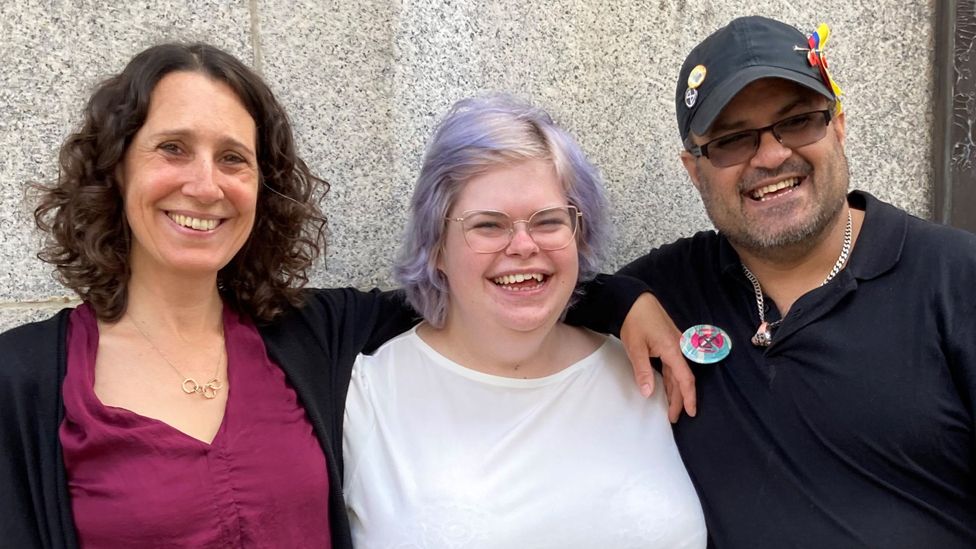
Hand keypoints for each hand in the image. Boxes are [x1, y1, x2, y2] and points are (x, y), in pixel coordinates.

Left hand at [620, 293, 696, 421]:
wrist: (635, 299)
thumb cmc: (635, 321)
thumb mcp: (635, 347)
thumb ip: (643, 370)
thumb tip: (648, 393)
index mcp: (672, 349)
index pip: (685, 379)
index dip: (688, 397)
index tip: (690, 412)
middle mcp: (679, 348)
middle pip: (683, 378)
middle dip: (680, 399)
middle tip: (674, 417)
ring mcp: (676, 344)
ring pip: (679, 372)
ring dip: (676, 390)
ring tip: (671, 407)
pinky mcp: (671, 342)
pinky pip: (675, 364)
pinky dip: (673, 379)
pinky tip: (669, 387)